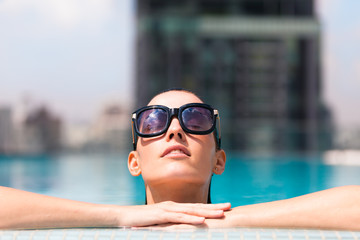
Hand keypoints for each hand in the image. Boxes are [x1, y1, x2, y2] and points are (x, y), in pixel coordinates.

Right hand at [115, 201, 230, 226]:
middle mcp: (173, 206)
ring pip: (191, 211)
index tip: (224, 208)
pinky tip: (202, 221)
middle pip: (197, 207)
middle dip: (214, 207)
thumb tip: (182, 228)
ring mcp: (168, 210)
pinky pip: (179, 218)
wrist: (123, 216)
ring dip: (207, 212)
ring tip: (221, 214)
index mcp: (174, 208)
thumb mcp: (159, 223)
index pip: (196, 207)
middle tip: (229, 206)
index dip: (210, 207)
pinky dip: (191, 219)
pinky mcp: (161, 215)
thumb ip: (171, 223)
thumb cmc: (141, 220)